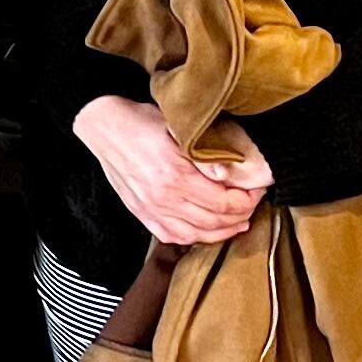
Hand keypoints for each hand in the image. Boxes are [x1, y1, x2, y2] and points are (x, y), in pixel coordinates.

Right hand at [75, 95, 270, 246]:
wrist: (104, 128)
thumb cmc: (141, 123)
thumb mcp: (178, 128)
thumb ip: (205, 154)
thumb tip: (228, 174)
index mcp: (176, 176)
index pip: (225, 202)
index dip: (248, 200)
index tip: (257, 190)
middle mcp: (164, 199)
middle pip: (216, 221)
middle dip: (241, 215)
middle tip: (251, 203)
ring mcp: (152, 210)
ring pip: (198, 235)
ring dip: (223, 232)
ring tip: (237, 222)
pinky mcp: (142, 214)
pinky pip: (174, 237)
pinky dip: (195, 238)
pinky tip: (207, 231)